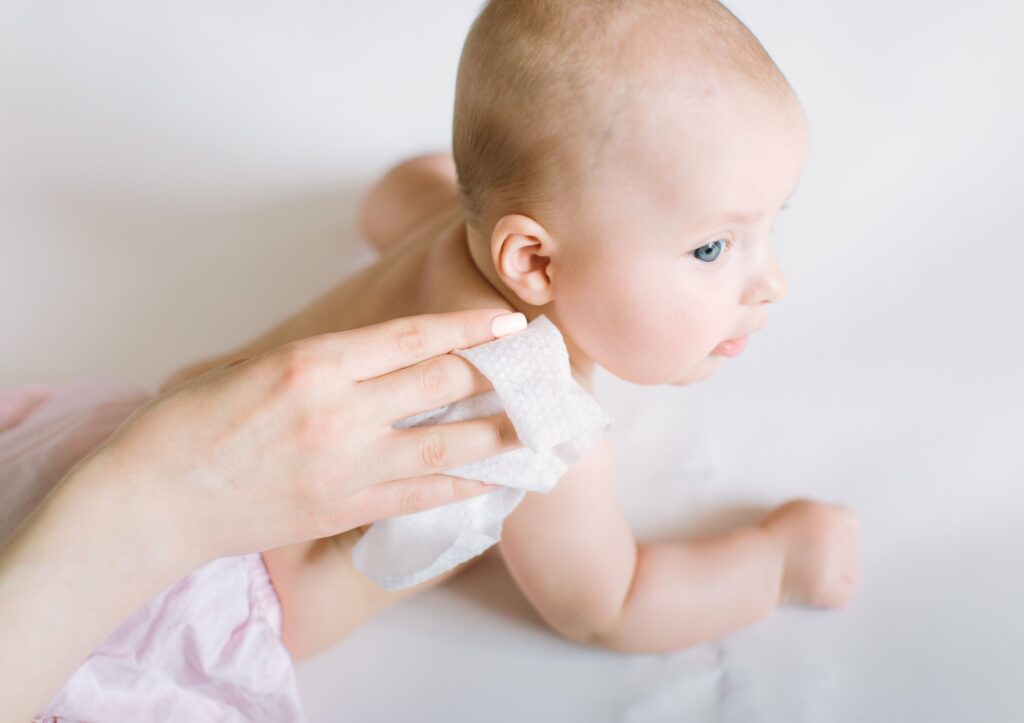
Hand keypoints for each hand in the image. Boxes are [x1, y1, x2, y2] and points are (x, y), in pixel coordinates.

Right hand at [0, 308, 527, 721]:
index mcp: (314, 362)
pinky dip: (463, 488)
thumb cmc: (191, 426)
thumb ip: (324, 361)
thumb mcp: (255, 368)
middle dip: (497, 374)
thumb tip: (383, 355)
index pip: (413, 337)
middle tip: (539, 368)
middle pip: (440, 384)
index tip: (510, 321)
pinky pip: (421, 497)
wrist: (153, 499)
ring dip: (498, 434)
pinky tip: (495, 481)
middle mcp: (338, 410)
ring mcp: (345, 464)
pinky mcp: (343, 508)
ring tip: (540, 428)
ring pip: (444, 445)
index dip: (470, 327)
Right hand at [758, 499, 860, 607]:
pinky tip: (817, 587)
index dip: (838, 530)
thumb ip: (820, 515)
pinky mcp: (830, 590)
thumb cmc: (763, 540)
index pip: (850, 520)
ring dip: (839, 572)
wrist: (751, 565)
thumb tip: (839, 525)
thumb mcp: (792, 512)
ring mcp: (834, 565)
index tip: (827, 538)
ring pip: (854, 570)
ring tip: (811, 571)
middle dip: (838, 552)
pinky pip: (847, 592)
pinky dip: (835, 594)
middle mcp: (834, 536)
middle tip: (811, 556)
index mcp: (823, 514)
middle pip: (852, 545)